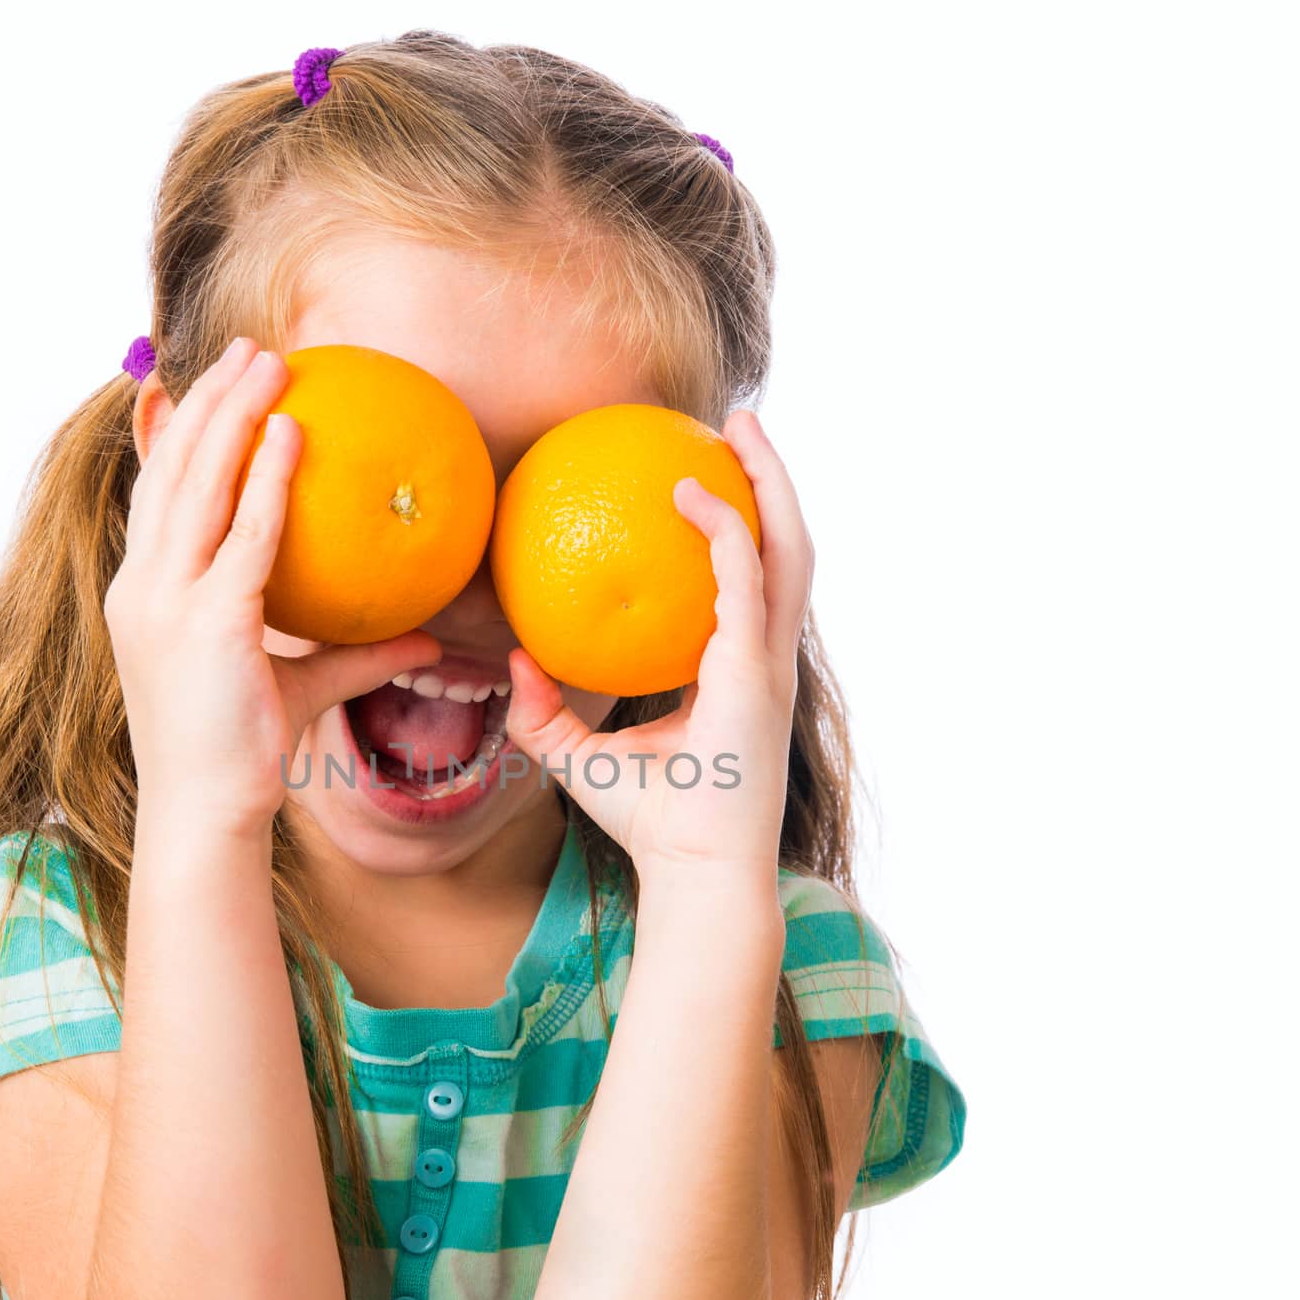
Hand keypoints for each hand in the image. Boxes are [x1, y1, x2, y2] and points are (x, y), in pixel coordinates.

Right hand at [104, 338, 441, 834]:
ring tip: (269, 362)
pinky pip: (246, 535)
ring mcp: (169, 603)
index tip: (196, 385)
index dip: (174, 433)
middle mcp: (144, 588)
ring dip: (234, 414)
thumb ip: (358, 653)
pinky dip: (266, 478)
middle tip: (246, 350)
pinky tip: (292, 434)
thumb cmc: (242, 752)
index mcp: (145, 595)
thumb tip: (429, 639)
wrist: (206, 811)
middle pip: (170, 469)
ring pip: (197, 484)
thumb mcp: (301, 686)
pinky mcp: (209, 622)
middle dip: (206, 401)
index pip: (153, 495)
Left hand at [503, 409, 813, 887]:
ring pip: (787, 548)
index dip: (737, 527)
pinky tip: (690, 493)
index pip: (749, 582)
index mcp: (738, 670)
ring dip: (768, 482)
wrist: (694, 873)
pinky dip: (724, 532)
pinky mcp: (756, 673)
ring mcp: (769, 662)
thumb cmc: (651, 823)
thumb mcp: (580, 758)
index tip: (702, 478)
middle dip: (771, 478)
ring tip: (738, 428)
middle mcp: (764, 657)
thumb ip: (546, 709)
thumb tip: (512, 660)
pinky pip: (743, 581)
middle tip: (736, 425)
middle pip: (786, 546)